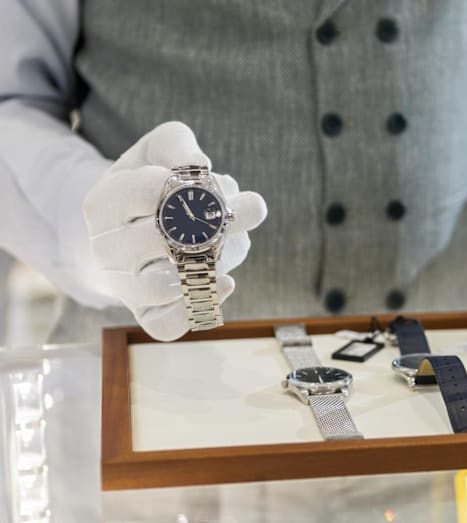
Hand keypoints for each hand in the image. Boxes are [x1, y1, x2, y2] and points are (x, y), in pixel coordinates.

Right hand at [82, 121, 266, 340]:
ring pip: (165, 284)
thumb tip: (202, 167)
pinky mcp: (148, 313)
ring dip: (211, 262)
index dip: (188, 184)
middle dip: (209, 223)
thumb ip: (179, 145)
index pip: (147, 190)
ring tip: (227, 244)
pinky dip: (197, 308)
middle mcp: (107, 248)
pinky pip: (166, 325)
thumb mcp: (157, 151)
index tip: (205, 180)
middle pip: (159, 239)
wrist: (125, 229)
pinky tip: (226, 283)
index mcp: (103, 203)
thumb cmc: (149, 184)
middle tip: (231, 213)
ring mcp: (125, 285)